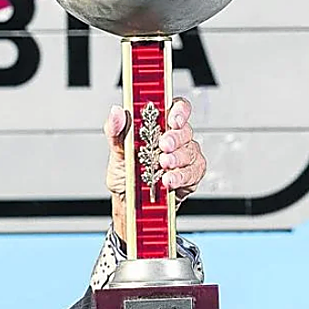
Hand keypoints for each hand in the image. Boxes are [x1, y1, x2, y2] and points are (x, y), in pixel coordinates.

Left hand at [104, 97, 206, 239]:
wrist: (128, 200)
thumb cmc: (125, 172)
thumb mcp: (116, 150)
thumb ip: (116, 130)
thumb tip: (116, 112)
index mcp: (159, 126)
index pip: (176, 108)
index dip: (179, 110)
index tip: (172, 119)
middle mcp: (175, 139)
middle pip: (185, 131)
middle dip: (175, 138)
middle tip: (164, 146)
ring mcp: (185, 156)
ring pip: (190, 152)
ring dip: (176, 159)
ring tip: (163, 165)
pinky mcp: (191, 175)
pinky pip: (192, 173)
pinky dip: (180, 177)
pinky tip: (169, 180)